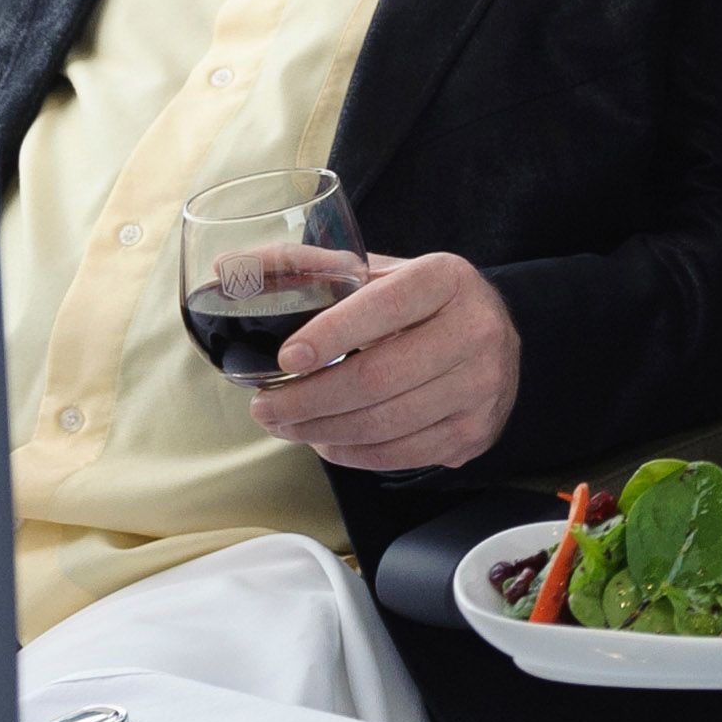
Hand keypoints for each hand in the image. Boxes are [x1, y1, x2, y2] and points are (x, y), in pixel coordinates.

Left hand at [249, 251, 520, 471]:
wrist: (494, 338)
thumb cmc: (419, 304)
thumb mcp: (377, 273)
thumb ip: (306, 267)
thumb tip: (227, 268)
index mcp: (445, 279)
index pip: (384, 306)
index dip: (332, 334)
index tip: (286, 357)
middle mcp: (474, 330)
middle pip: (378, 378)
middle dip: (308, 399)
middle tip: (264, 407)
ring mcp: (481, 386)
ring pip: (384, 423)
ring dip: (321, 430)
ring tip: (285, 424)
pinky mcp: (474, 431)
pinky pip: (399, 454)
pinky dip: (351, 453)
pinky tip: (325, 440)